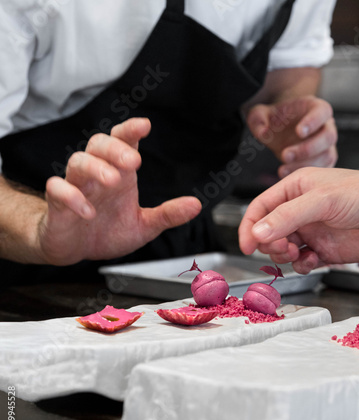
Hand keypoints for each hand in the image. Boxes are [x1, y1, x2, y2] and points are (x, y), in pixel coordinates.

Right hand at [37, 118, 201, 264]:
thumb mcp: (143, 226)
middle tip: (132, 162)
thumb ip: (167, 215)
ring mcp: (76, 187)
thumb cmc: (107, 232)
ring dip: (95, 167)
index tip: (144, 126)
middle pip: (99, 144)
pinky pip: (58, 190)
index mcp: (119, 175)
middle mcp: (97, 175)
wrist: (77, 250)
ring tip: (112, 181)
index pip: (123, 142)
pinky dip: (71, 196)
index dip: (130, 130)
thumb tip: (195, 205)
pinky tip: (88, 211)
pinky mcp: (58, 204)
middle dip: (115, 148)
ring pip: (77, 161)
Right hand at [239, 167, 358, 273]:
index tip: (246, 245)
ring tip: (296, 253)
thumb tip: (258, 233)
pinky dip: (301, 265)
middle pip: (267, 232)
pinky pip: (301, 262)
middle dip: (270, 243)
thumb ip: (287, 217)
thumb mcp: (322, 200)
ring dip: (284, 256)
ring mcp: (311, 231)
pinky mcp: (323, 250)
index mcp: (294, 190)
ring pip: (281, 249)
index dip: (249, 226)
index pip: (260, 208)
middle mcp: (299, 211)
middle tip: (283, 247)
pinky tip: (312, 260)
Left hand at [247, 96, 337, 177]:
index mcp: (315, 108)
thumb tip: (263, 133)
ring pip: (326, 156)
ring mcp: (326, 145)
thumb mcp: (260, 115)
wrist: (280, 130)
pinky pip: (322, 169)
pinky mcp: (323, 161)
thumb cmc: (276, 119)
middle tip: (285, 155)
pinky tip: (287, 174)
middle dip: (307, 149)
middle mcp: (326, 126)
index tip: (299, 131)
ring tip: (283, 169)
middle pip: (328, 137)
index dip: (313, 121)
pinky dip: (306, 175)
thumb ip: (258, 120)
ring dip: (304, 165)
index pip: (322, 112)